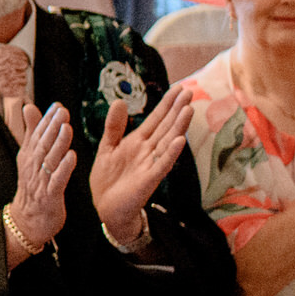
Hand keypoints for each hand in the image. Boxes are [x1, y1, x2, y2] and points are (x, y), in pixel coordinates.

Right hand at [8, 102, 77, 250]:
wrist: (28, 221)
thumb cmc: (33, 187)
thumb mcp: (29, 157)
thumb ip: (32, 132)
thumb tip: (30, 107)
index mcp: (29, 156)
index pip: (37, 134)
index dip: (46, 119)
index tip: (56, 105)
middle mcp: (34, 167)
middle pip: (42, 144)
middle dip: (52, 127)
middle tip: (62, 111)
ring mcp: (41, 182)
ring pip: (49, 160)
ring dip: (58, 144)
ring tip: (67, 128)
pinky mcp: (50, 196)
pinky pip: (57, 181)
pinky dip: (63, 169)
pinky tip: (71, 157)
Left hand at [88, 87, 190, 240]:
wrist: (105, 208)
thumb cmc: (108, 179)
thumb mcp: (107, 147)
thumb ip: (114, 126)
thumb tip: (119, 101)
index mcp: (138, 142)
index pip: (156, 119)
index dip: (166, 104)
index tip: (179, 88)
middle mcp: (148, 151)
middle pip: (166, 127)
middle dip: (177, 110)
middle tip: (189, 92)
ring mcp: (150, 164)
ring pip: (168, 142)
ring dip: (178, 127)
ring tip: (188, 110)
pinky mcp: (149, 179)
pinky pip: (162, 165)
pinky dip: (171, 153)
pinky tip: (180, 141)